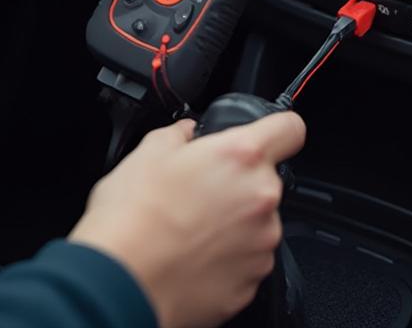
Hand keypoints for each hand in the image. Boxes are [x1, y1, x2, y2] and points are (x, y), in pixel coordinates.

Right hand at [69, 111, 305, 327]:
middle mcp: (261, 199)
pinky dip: (226, 257)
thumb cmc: (132, 217)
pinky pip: (246, 259)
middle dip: (237, 182)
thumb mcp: (148, 151)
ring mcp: (260, 246)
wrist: (121, 282)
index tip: (267, 136)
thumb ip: (180, 134)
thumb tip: (187, 134)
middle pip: (264, 180)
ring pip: (256, 222)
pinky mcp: (250, 284)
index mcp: (242, 157)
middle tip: (198, 190)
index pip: (290, 128)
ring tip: (189, 227)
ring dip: (232, 222)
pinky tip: (191, 255)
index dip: (278, 129)